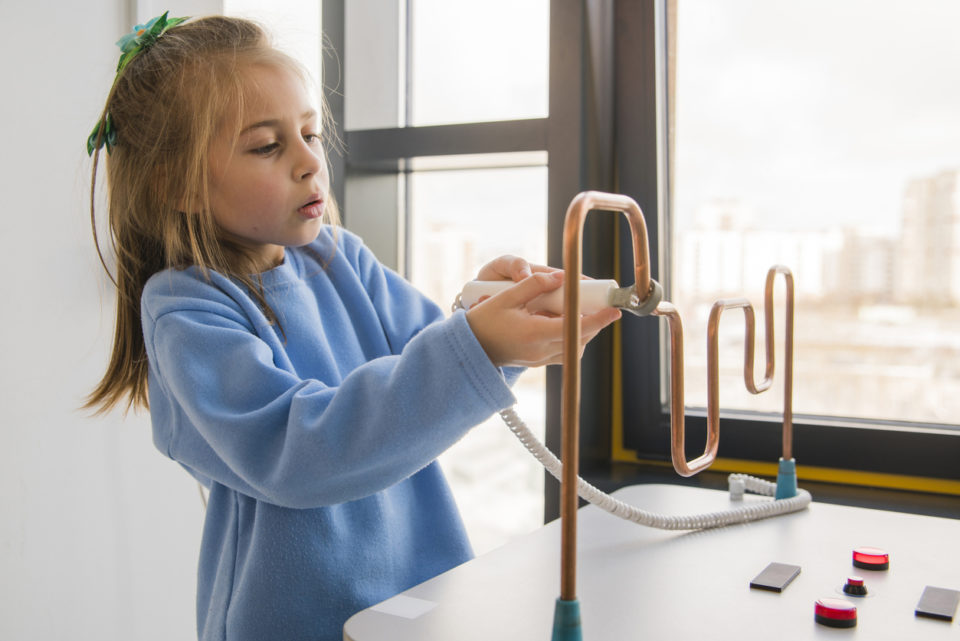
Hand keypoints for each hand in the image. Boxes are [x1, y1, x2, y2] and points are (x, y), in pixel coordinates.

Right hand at [464, 259, 620, 367]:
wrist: (468, 348)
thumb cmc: (483, 320)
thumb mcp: (505, 297)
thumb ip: (533, 284)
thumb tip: (560, 277)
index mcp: (534, 333)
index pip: (575, 327)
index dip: (599, 319)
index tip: (614, 310)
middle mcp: (541, 350)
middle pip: (581, 339)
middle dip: (595, 323)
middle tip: (601, 305)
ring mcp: (540, 359)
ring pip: (575, 348)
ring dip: (583, 332)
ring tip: (580, 312)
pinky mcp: (537, 362)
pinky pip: (563, 352)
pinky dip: (571, 338)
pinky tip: (563, 322)